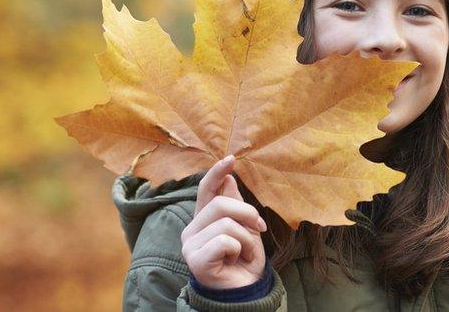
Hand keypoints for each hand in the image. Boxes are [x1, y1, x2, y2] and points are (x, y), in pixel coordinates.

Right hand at [181, 155, 267, 288]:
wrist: (246, 289)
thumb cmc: (245, 259)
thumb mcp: (246, 226)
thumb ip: (235, 204)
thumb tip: (228, 177)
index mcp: (203, 219)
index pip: (206, 189)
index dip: (217, 173)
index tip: (231, 159)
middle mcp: (192, 230)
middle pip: (221, 204)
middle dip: (247, 215)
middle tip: (258, 229)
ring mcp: (190, 245)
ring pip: (226, 224)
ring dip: (247, 239)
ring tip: (244, 253)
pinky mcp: (196, 260)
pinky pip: (226, 241)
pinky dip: (240, 250)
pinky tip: (236, 261)